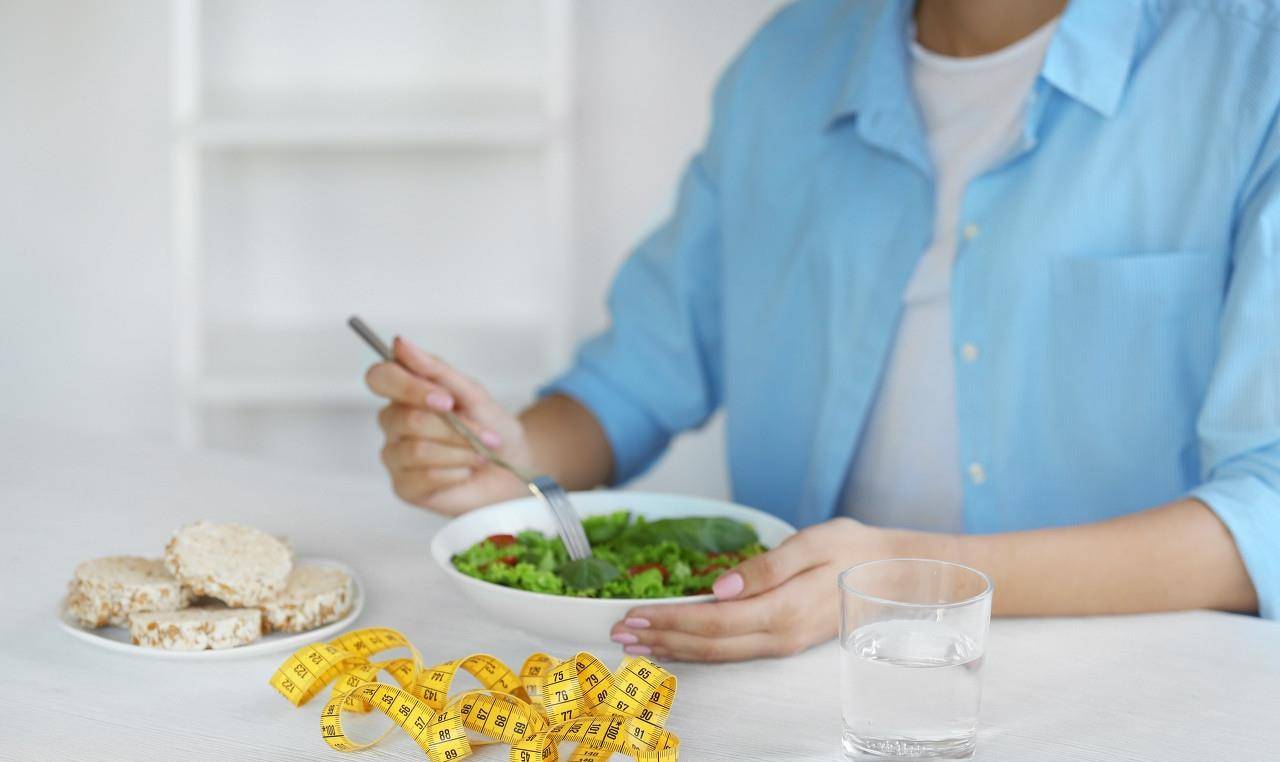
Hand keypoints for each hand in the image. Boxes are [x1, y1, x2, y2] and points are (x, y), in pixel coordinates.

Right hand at [364, 336, 528, 514]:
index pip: (380, 378)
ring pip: (417, 450)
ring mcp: (395, 456)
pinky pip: (424, 477)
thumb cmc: (490, 426)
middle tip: (486, 434)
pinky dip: (456, 472)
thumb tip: (399, 343)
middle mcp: (393, 423)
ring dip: (460, 450)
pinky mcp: (405, 488)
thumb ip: (436, 370)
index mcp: (403, 393)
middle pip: (407, 419)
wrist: (513, 466)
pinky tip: (466, 471)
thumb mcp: (472, 393)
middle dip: (455, 427)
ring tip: (480, 453)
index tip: (446, 399)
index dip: (408, 387)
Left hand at [608, 517, 904, 661]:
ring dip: (674, 647)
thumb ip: (766, 567)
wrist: (895, 573)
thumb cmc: (854, 549)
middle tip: (619, 632)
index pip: (712, 621)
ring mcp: (782, 643)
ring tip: (637, 641)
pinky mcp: (784, 642)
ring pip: (718, 654)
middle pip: (707, 644)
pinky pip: (732, 651)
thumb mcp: (813, 543)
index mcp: (782, 609)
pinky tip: (678, 643)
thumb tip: (720, 588)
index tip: (633, 615)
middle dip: (660, 638)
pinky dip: (698, 649)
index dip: (669, 620)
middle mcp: (778, 635)